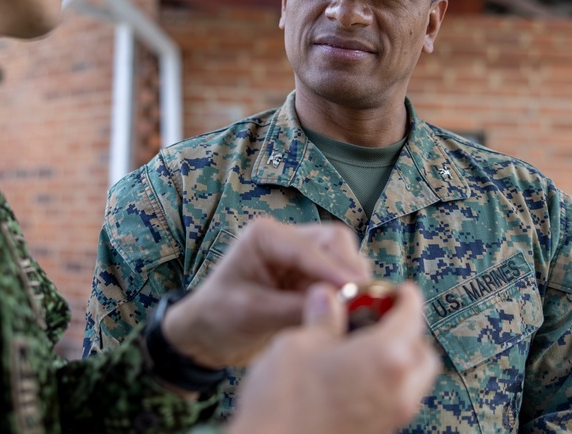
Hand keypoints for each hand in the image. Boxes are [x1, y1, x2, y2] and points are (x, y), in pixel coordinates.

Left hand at [162, 217, 368, 367]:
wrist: (205, 336)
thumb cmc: (216, 316)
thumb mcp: (251, 312)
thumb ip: (292, 308)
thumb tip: (335, 306)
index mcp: (265, 235)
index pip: (309, 247)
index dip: (335, 269)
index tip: (356, 290)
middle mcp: (287, 240)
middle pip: (336, 243)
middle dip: (351, 270)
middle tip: (366, 301)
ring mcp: (301, 260)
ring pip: (343, 261)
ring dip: (353, 284)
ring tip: (361, 311)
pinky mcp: (310, 281)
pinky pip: (340, 283)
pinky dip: (349, 297)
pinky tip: (353, 316)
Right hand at [228, 282, 439, 433]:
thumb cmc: (285, 401)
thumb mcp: (300, 343)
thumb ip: (323, 318)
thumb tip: (328, 298)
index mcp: (387, 357)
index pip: (412, 316)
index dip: (405, 297)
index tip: (399, 289)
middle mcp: (400, 390)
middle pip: (422, 352)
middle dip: (409, 332)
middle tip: (383, 318)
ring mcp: (391, 417)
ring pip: (412, 381)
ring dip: (399, 359)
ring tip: (365, 346)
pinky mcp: (378, 432)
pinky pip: (395, 400)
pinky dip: (386, 382)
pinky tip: (353, 375)